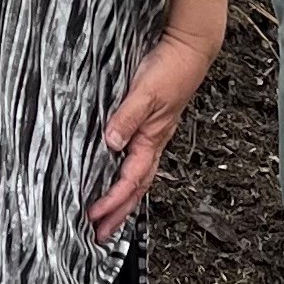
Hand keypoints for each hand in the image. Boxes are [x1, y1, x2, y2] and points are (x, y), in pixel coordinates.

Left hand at [88, 32, 217, 241]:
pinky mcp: (150, 123)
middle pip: (136, 188)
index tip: (94, 217)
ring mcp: (153, 134)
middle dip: (119, 214)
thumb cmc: (172, 69)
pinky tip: (116, 174)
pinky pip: (137, 158)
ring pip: (137, 176)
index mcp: (152, 140)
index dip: (112, 201)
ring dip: (123, 199)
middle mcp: (153, 142)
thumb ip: (127, 117)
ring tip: (108, 217)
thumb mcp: (146, 93)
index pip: (131, 180)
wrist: (189, 48)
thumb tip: (111, 143)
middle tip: (100, 236)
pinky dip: (126, 175)